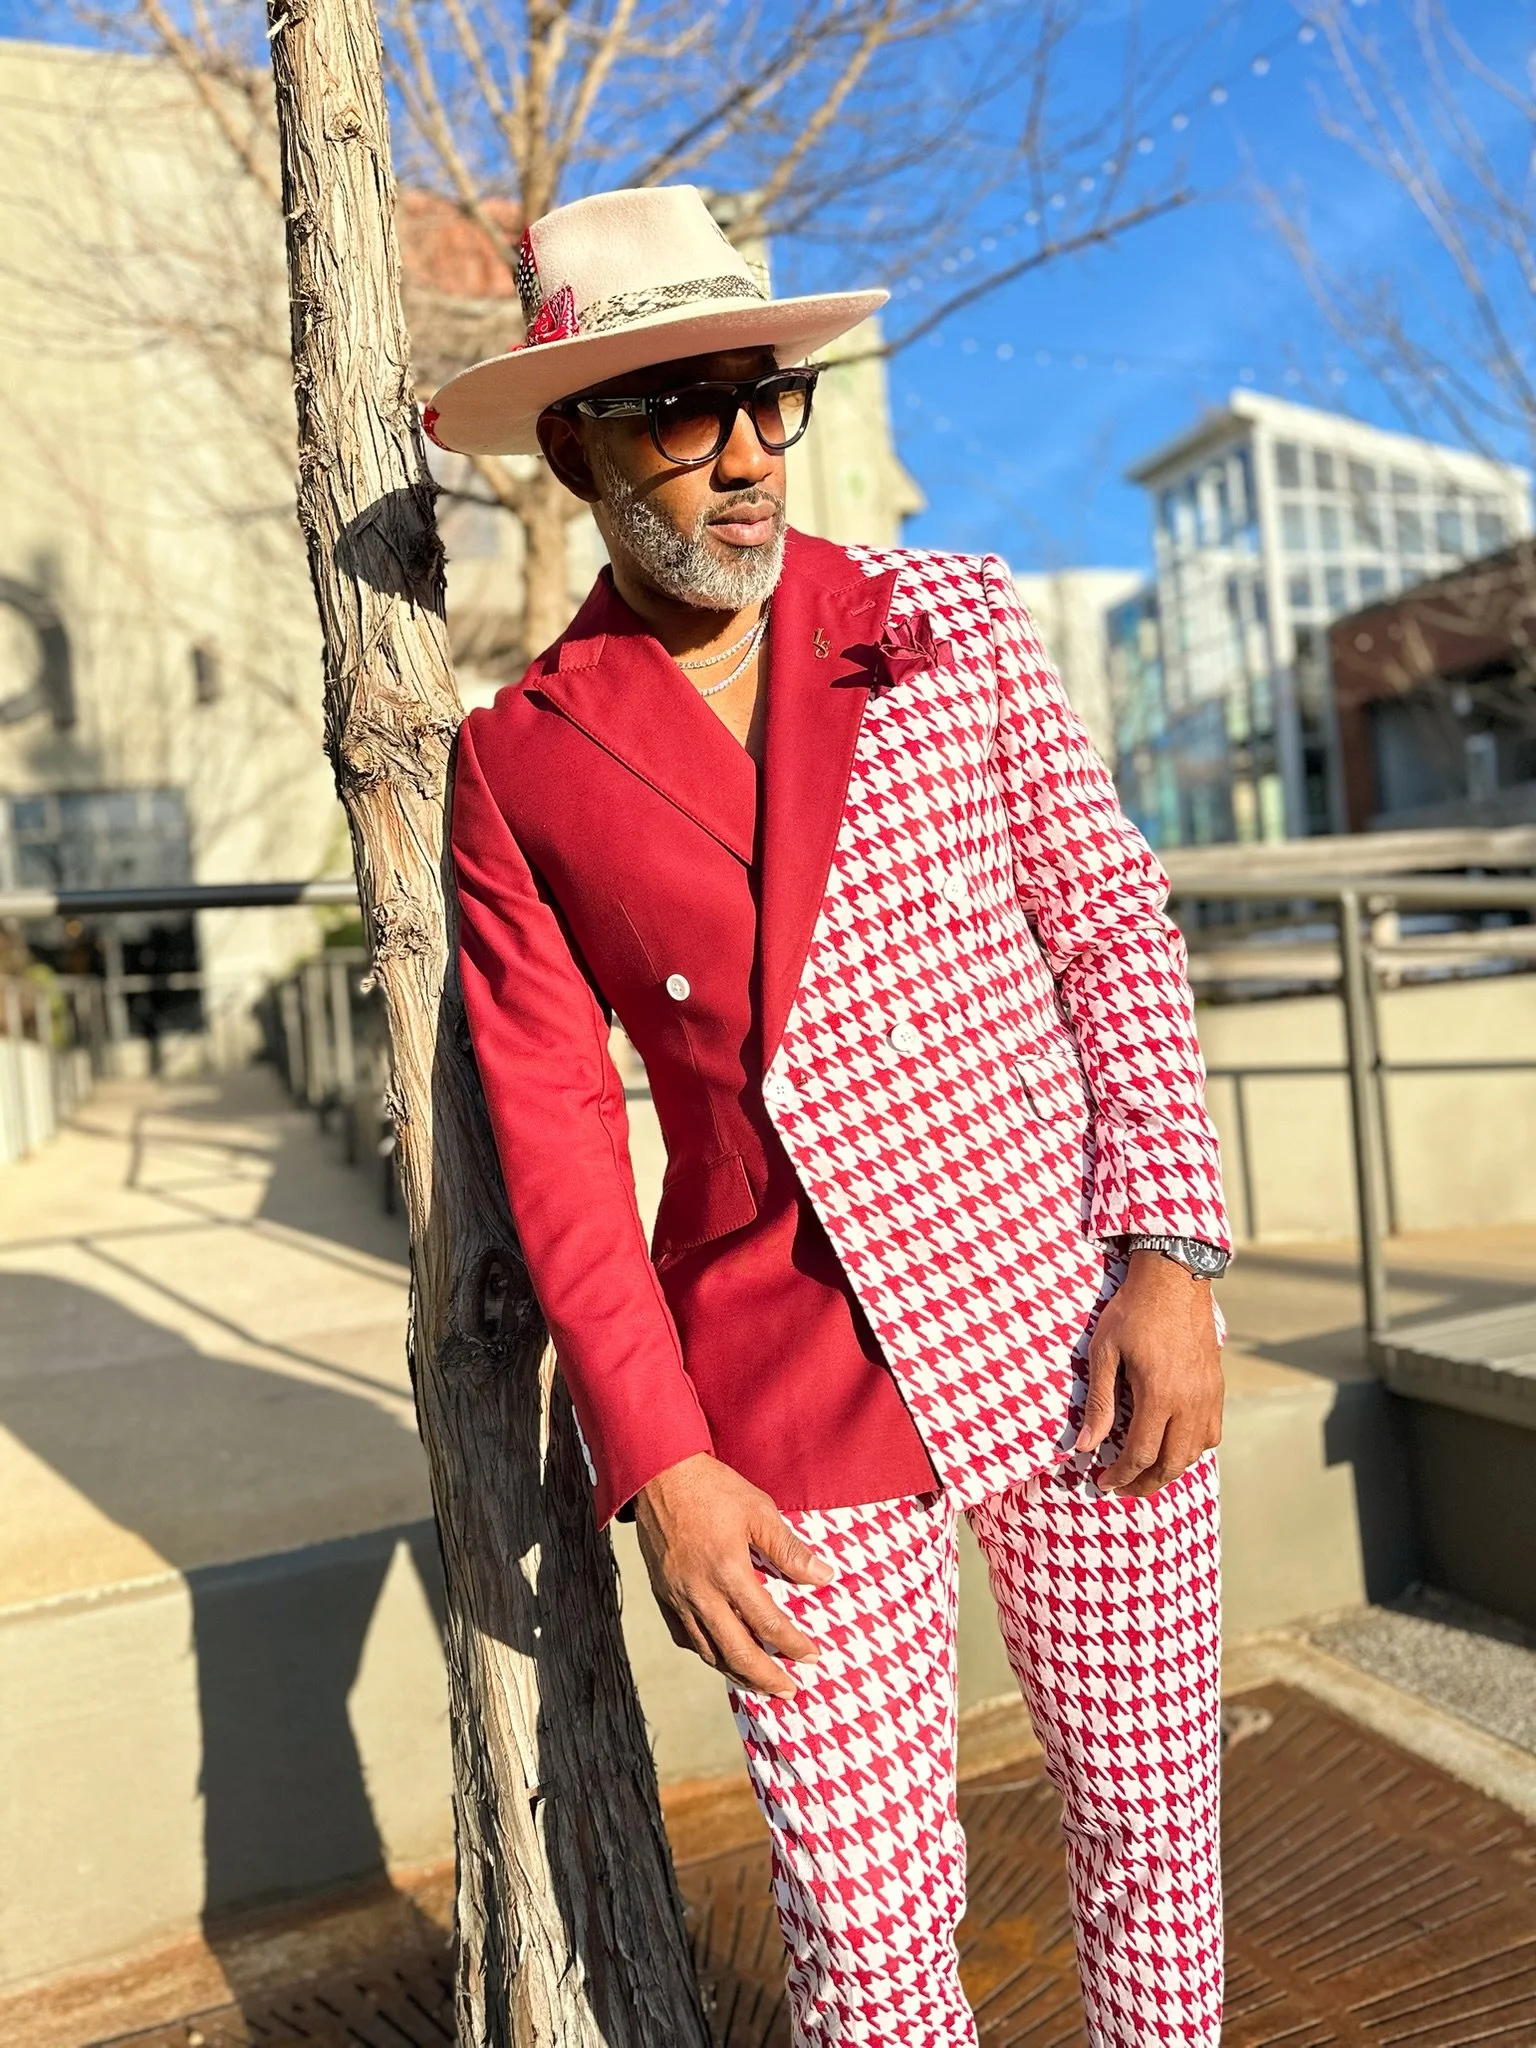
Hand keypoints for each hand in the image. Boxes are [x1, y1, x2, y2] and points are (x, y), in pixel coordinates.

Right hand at [633, 1453, 834, 1697]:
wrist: (658, 1473)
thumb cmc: (712, 1487)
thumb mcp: (758, 1509)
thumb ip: (789, 1549)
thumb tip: (823, 1577)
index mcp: (728, 1570)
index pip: (767, 1623)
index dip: (793, 1646)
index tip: (813, 1657)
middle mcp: (700, 1592)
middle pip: (736, 1652)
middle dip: (766, 1677)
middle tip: (789, 1691)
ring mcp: (677, 1596)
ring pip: (707, 1651)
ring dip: (736, 1672)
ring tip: (758, 1683)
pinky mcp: (662, 1593)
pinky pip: (683, 1636)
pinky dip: (705, 1652)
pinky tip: (719, 1654)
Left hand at [1076, 1250, 1222, 1498]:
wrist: (1174, 1279)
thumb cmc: (1133, 1311)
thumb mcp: (1104, 1352)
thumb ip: (1099, 1402)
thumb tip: (1086, 1445)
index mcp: (1159, 1395)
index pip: (1141, 1454)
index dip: (1121, 1475)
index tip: (1103, 1482)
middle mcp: (1189, 1402)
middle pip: (1172, 1463)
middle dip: (1146, 1483)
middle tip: (1123, 1487)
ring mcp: (1208, 1396)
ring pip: (1195, 1452)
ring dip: (1170, 1469)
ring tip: (1145, 1471)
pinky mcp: (1216, 1387)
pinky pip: (1211, 1433)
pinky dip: (1192, 1449)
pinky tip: (1173, 1445)